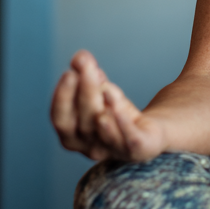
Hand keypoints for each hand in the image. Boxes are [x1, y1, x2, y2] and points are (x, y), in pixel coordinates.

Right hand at [50, 50, 166, 161]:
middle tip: (88, 68)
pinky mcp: (137, 150)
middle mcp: (90, 148)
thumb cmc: (117, 111)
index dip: (62, 97)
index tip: (69, 73)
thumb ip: (88, 73)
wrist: (149, 132)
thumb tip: (80, 57)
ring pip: (105, 130)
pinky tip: (118, 105)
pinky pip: (129, 139)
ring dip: (102, 105)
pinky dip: (122, 122)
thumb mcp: (100, 90)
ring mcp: (114, 151)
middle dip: (85, 93)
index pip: (61, 119)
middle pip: (84, 121)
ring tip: (103, 84)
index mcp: (73, 136)